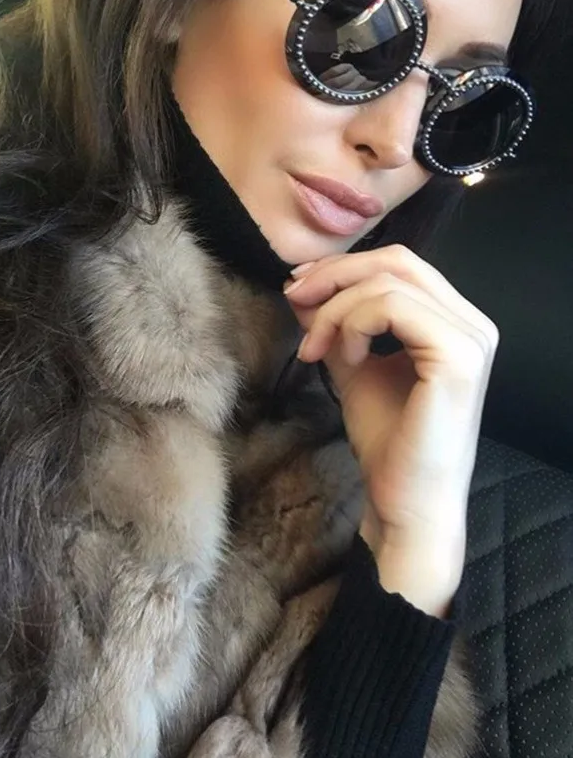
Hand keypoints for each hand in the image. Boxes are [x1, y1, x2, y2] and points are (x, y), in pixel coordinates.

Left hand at [284, 244, 498, 614]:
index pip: (399, 264)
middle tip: (293, 298)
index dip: (343, 267)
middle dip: (334, 276)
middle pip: (396, 262)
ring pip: (387, 283)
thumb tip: (301, 284)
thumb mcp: (352, 364)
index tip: (298, 288)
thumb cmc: (388, 441)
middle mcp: (472, 323)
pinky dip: (353, 325)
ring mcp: (471, 338)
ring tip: (315, 349)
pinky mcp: (457, 358)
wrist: (406, 503)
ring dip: (335, 309)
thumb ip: (335, 322)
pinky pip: (391, 308)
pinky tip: (344, 358)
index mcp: (454, 321)